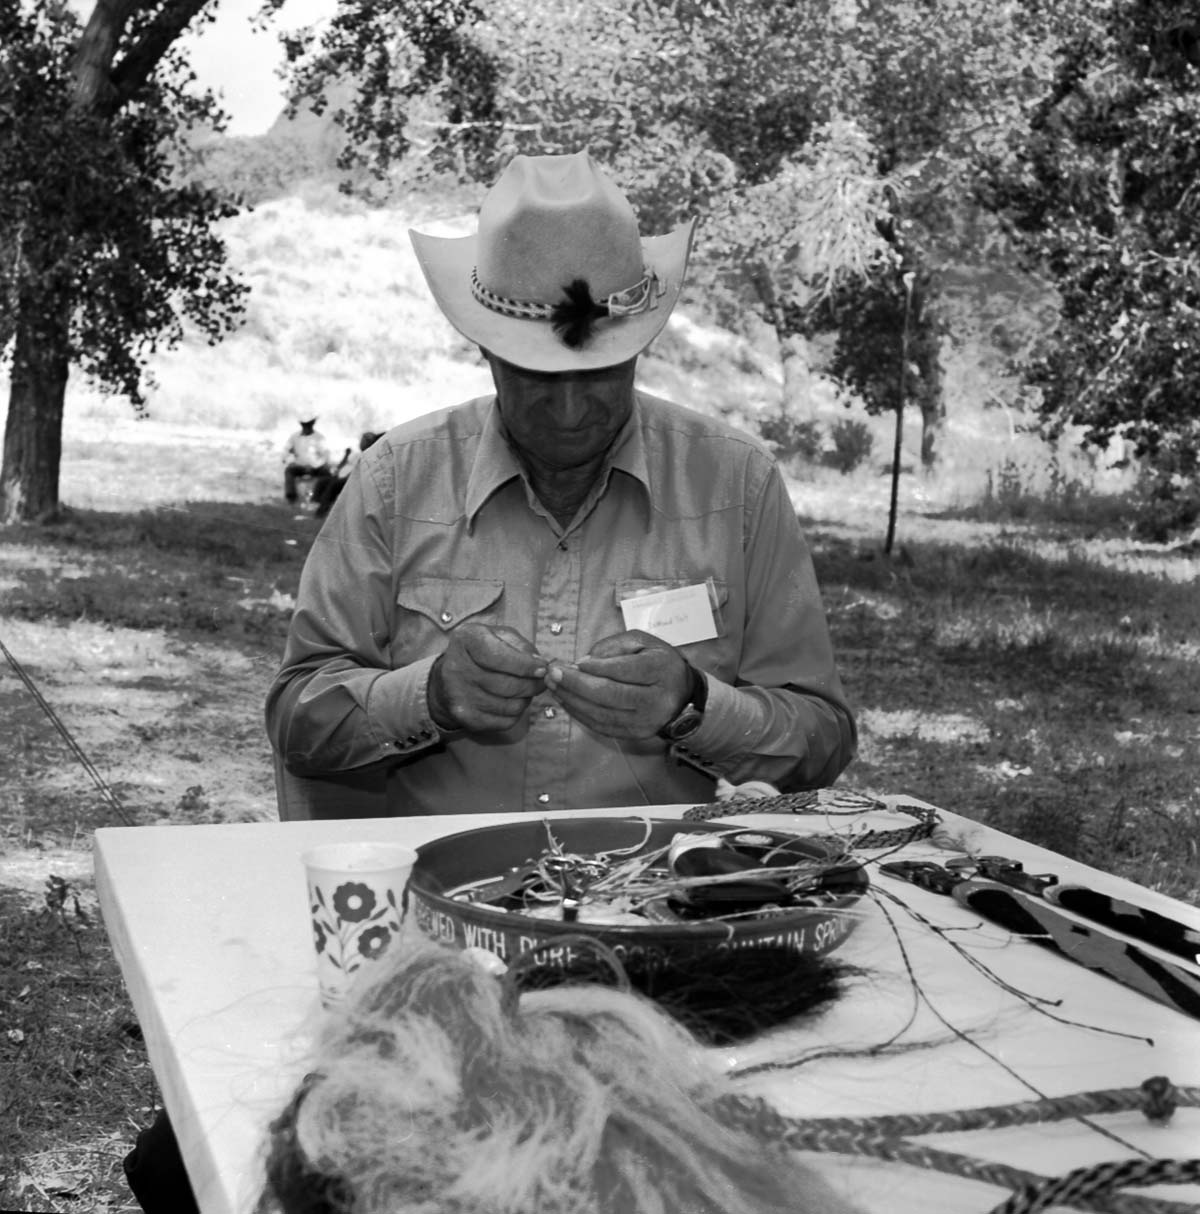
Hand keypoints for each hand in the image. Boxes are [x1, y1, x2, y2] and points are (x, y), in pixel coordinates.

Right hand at [428, 624, 546, 732]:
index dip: (525, 666)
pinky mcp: (465, 717)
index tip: (543, 669)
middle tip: (541, 682)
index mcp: (466, 639)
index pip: (499, 656)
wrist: (451, 676)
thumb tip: (540, 667)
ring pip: (509, 706)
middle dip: (532, 685)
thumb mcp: (500, 636)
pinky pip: (504, 721)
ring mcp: (458, 695)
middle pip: (506, 685)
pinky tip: (512, 701)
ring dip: (525, 699)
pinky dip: (516, 713)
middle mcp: (456, 667)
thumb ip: (522, 647)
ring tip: (525, 690)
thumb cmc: (483, 652)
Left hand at [544, 630, 690, 739]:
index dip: (596, 668)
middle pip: (610, 694)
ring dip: (572, 700)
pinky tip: (566, 701)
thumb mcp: (643, 642)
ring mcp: (645, 721)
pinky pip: (602, 726)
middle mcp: (655, 699)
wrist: (681, 697)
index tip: (574, 662)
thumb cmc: (658, 664)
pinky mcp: (635, 734)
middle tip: (553, 674)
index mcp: (661, 670)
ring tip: (553, 686)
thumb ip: (614, 645)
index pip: (624, 670)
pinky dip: (580, 714)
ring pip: (602, 713)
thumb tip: (585, 663)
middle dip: (576, 684)